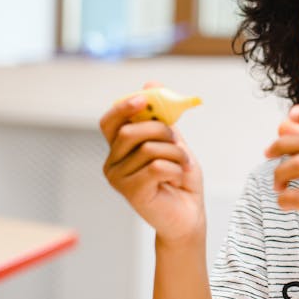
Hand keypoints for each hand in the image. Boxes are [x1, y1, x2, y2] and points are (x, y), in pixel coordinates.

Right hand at [100, 92, 205, 245]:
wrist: (189, 215)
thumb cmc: (180, 178)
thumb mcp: (174, 142)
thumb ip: (162, 117)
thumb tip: (151, 83)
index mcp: (118, 149)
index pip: (109, 122)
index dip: (123, 107)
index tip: (144, 100)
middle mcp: (112, 163)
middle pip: (130, 132)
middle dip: (161, 130)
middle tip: (177, 142)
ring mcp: (119, 180)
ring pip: (148, 149)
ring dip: (175, 153)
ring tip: (182, 165)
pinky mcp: (132, 193)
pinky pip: (157, 167)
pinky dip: (176, 169)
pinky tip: (178, 180)